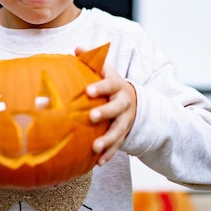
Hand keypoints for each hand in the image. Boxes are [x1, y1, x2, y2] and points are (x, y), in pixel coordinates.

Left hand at [76, 47, 136, 165]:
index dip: (100, 87)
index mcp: (117, 85)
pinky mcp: (124, 134)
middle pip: (115, 108)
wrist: (133, 102)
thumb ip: (91, 60)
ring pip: (118, 130)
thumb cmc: (110, 84)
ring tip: (95, 147)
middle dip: (104, 113)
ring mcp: (125, 120)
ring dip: (107, 140)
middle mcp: (123, 103)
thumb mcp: (105, 71)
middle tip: (91, 117)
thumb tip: (77, 48)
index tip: (88, 91)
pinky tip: (98, 162)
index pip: (109, 84)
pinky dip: (109, 154)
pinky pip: (118, 146)